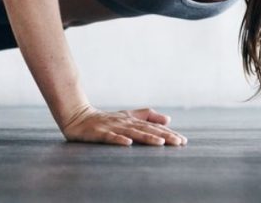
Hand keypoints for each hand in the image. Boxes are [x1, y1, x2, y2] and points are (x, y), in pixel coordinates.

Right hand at [61, 104, 187, 145]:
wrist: (78, 116)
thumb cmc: (105, 119)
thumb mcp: (127, 116)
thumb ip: (147, 116)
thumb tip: (168, 119)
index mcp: (132, 120)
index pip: (153, 127)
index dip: (168, 133)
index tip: (182, 141)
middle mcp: (124, 122)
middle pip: (146, 129)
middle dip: (163, 136)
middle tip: (178, 143)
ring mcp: (112, 127)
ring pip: (132, 133)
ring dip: (146, 137)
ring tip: (160, 143)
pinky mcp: (98, 132)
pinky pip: (109, 137)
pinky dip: (118, 140)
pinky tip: (127, 143)